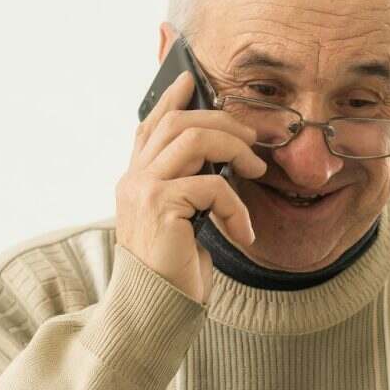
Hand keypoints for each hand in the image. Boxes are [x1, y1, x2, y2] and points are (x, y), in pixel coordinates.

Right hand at [115, 70, 266, 303]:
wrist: (155, 310)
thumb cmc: (173, 270)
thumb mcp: (182, 221)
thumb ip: (188, 188)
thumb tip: (221, 161)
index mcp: (135, 180)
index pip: (150, 126)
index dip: (169, 99)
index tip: (190, 79)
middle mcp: (133, 179)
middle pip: (177, 122)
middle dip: (221, 121)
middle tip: (252, 137)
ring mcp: (143, 191)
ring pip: (193, 139)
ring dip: (233, 148)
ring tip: (256, 167)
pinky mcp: (161, 208)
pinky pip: (212, 185)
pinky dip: (236, 206)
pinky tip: (244, 232)